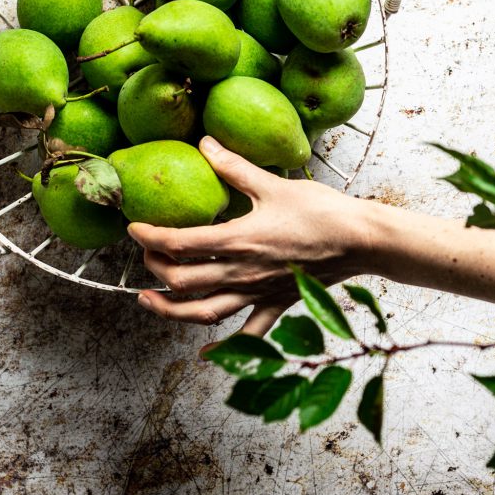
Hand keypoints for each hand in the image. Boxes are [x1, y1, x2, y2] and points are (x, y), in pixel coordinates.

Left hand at [129, 136, 372, 340]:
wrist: (361, 240)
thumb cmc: (321, 210)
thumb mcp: (274, 184)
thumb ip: (234, 166)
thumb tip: (205, 142)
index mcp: (238, 240)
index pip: (179, 244)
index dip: (149, 237)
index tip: (133, 228)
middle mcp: (242, 273)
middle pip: (181, 281)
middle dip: (154, 268)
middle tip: (145, 253)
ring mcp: (258, 293)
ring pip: (203, 313)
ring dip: (169, 310)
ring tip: (148, 301)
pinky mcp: (276, 304)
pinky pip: (247, 334)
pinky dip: (224, 346)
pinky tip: (205, 352)